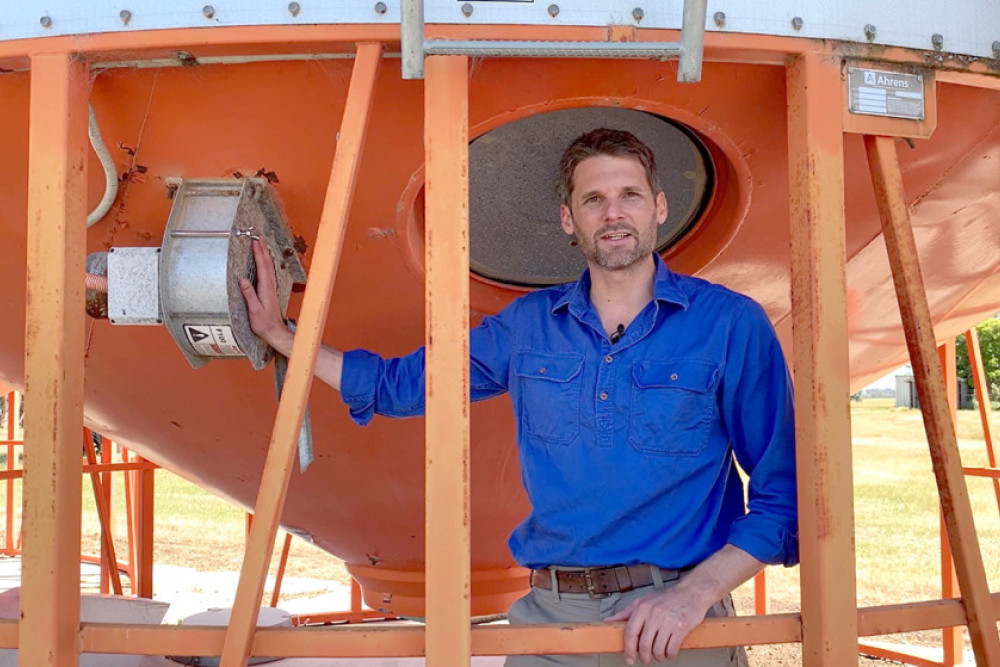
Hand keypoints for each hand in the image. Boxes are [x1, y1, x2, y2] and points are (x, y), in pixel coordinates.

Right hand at [239, 239, 292, 354]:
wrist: (274, 331)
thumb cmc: (264, 323)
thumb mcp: (254, 310)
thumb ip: (249, 295)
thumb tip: (242, 280)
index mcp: (266, 288)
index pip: (262, 266)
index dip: (258, 253)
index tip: (254, 241)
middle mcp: (270, 285)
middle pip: (266, 263)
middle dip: (262, 248)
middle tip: (257, 236)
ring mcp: (271, 287)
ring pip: (268, 266)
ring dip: (264, 254)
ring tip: (259, 243)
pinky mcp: (269, 290)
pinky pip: (267, 271)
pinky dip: (264, 262)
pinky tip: (262, 260)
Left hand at [604, 585, 711, 663]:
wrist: (691, 593)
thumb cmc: (666, 599)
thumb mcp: (643, 601)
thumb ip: (625, 613)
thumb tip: (608, 621)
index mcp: (642, 608)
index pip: (630, 632)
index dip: (628, 649)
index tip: (628, 659)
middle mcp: (654, 614)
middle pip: (644, 644)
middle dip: (644, 657)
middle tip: (646, 659)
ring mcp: (668, 621)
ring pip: (658, 649)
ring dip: (658, 657)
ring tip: (659, 655)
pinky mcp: (681, 627)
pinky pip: (672, 648)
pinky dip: (669, 655)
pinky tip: (669, 652)